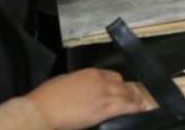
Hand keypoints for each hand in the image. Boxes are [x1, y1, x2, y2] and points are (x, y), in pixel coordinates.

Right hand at [25, 69, 151, 129]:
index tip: (122, 90)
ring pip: (127, 95)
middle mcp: (100, 81)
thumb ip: (79, 85)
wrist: (40, 111)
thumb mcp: (64, 83)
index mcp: (90, 73)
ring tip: (144, 106)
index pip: (112, 76)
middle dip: (131, 92)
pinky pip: (126, 107)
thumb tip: (83, 91)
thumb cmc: (45, 99)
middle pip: (123, 85)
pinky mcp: (104, 109)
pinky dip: (136, 108)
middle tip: (138, 99)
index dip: (119, 85)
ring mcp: (104, 95)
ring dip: (136, 101)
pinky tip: (142, 111)